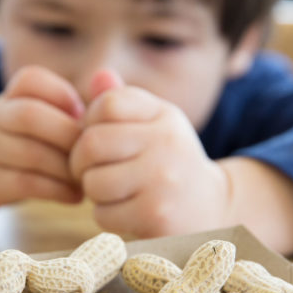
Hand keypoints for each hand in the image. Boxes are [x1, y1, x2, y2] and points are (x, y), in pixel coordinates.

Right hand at [0, 66, 84, 226]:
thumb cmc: (3, 154)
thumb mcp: (21, 126)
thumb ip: (58, 114)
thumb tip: (108, 101)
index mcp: (5, 101)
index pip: (30, 79)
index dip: (62, 94)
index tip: (82, 118)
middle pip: (29, 115)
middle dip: (68, 135)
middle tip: (93, 155)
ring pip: (29, 153)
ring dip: (67, 169)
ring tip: (87, 179)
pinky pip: (23, 183)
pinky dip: (56, 190)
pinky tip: (74, 197)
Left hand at [70, 71, 230, 236]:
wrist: (211, 209)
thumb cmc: (169, 164)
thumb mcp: (154, 126)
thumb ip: (124, 103)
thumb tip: (99, 76)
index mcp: (164, 115)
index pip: (107, 104)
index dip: (89, 123)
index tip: (98, 139)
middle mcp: (167, 142)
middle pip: (92, 142)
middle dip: (80, 162)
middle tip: (90, 171)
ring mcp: (163, 179)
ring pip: (93, 181)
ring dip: (93, 192)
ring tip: (113, 192)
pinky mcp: (156, 214)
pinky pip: (103, 213)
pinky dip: (106, 217)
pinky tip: (126, 213)